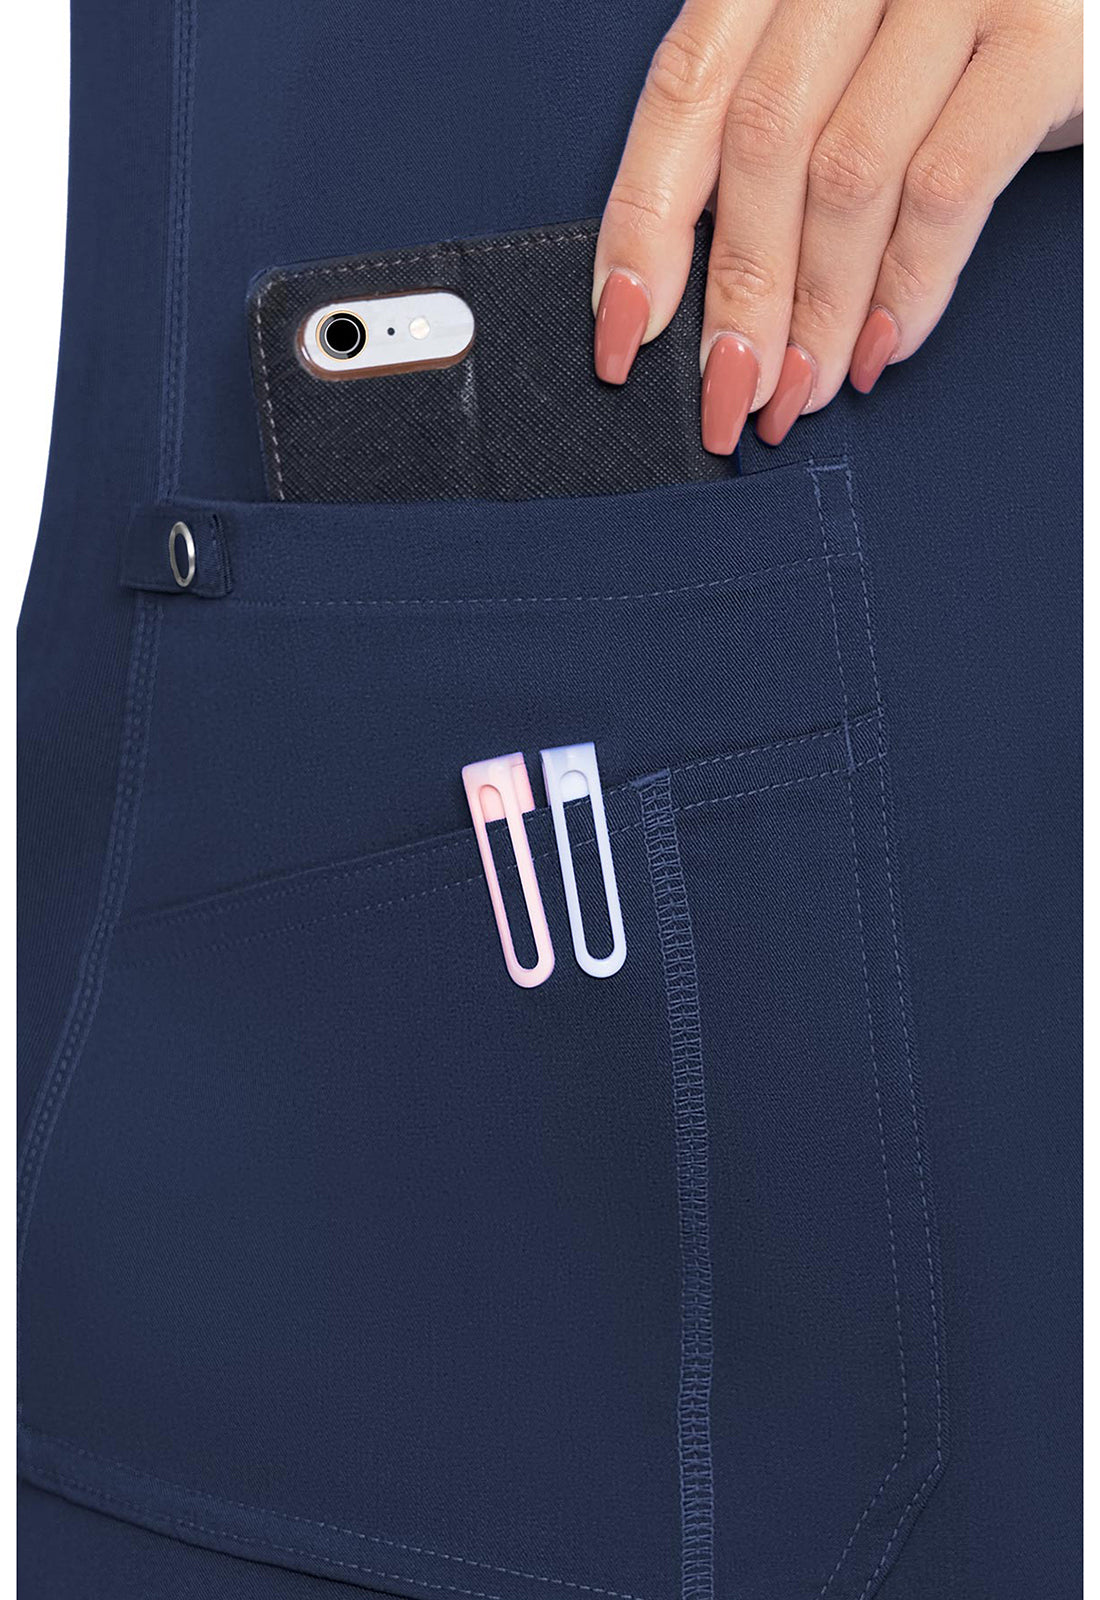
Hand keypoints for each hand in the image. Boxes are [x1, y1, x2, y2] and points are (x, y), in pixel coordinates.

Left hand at [592, 0, 1081, 449]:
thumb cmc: (964, 29)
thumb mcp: (852, 52)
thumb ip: (777, 129)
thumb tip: (705, 288)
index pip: (684, 91)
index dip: (642, 221)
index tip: (623, 330)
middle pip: (763, 142)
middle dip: (739, 293)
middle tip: (729, 390)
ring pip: (848, 175)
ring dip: (817, 308)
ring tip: (802, 388)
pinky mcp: (1045, 40)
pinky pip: (947, 189)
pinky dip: (907, 285)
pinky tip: (879, 345)